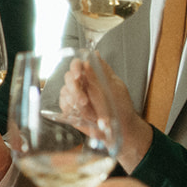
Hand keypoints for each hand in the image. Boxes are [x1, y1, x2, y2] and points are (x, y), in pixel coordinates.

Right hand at [61, 54, 150, 169]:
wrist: (122, 129)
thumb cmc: (121, 107)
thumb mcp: (115, 88)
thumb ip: (100, 74)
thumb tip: (92, 57)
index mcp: (93, 74)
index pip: (79, 63)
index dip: (75, 66)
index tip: (78, 75)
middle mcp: (82, 82)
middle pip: (68, 77)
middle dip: (75, 90)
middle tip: (84, 101)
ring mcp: (75, 95)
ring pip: (65, 93)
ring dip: (77, 104)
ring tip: (92, 114)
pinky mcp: (71, 108)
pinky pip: (65, 106)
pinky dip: (74, 112)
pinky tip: (85, 117)